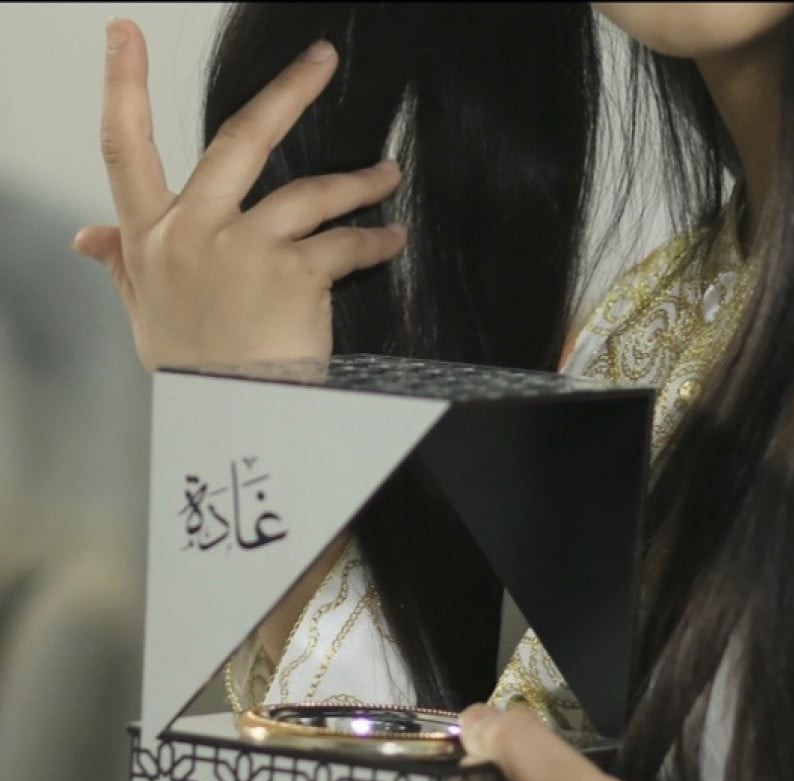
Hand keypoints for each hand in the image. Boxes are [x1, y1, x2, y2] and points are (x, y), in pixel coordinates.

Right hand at [74, 19, 406, 371]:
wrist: (232, 417)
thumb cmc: (192, 368)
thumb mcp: (146, 314)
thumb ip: (125, 266)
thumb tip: (88, 237)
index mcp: (152, 239)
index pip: (123, 151)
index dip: (123, 87)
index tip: (126, 34)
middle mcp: (195, 232)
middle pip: (240, 141)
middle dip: (287, 92)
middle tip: (323, 59)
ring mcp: (245, 249)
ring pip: (310, 193)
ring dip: (358, 182)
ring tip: (388, 174)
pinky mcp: (294, 274)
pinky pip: (343, 246)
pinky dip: (374, 241)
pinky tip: (392, 238)